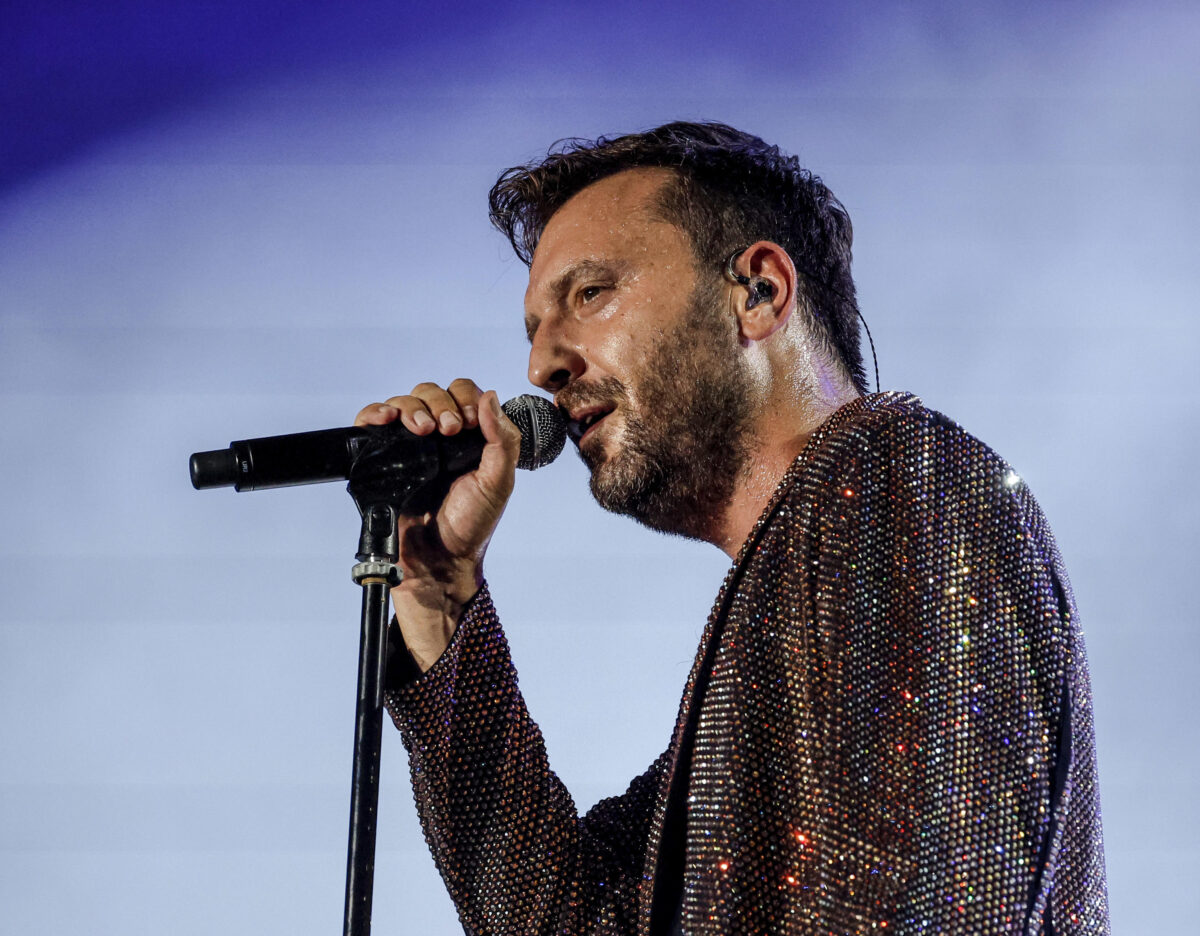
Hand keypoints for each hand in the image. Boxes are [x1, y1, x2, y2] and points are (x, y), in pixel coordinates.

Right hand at [354, 379, 520, 670]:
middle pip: (431, 393)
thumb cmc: (470, 525)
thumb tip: (491, 396)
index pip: (463, 393)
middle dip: (440, 404)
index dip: (465, 399)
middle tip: (448, 430)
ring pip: (404, 403)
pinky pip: (371, 423)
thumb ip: (502, 439)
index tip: (469, 423)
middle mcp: (438, 436)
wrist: (437, 560)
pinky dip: (375, 413)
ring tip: (422, 431)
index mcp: (469, 436)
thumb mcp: (499, 481)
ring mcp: (409, 446)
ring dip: (412, 408)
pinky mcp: (382, 458)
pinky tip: (384, 420)